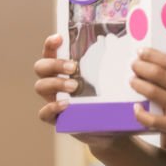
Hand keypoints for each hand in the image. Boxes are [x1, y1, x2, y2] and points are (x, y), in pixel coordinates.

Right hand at [34, 34, 123, 150]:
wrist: (110, 127)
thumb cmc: (107, 97)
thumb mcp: (108, 79)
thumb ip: (110, 62)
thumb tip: (125, 38)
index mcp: (62, 68)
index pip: (50, 51)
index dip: (50, 43)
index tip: (59, 38)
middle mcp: (53, 81)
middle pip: (41, 67)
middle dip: (55, 64)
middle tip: (73, 67)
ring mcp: (52, 99)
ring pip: (40, 86)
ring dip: (56, 83)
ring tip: (74, 86)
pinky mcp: (55, 119)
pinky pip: (44, 113)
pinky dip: (52, 107)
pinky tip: (65, 105)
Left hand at [130, 47, 165, 151]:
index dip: (153, 55)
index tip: (142, 51)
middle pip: (158, 74)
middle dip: (141, 67)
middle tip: (134, 64)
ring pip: (152, 93)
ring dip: (138, 85)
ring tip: (132, 80)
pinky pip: (153, 120)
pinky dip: (141, 114)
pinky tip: (136, 108)